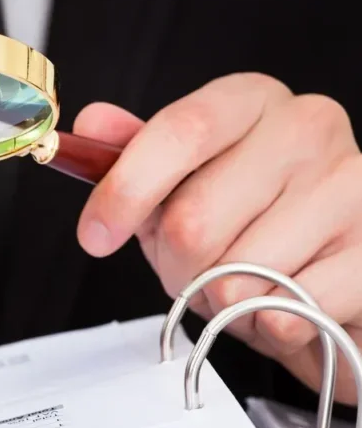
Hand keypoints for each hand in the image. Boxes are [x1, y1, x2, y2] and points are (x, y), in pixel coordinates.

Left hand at [73, 73, 361, 403]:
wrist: (338, 277)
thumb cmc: (254, 224)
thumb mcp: (183, 186)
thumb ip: (136, 156)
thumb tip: (91, 123)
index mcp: (252, 101)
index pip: (180, 131)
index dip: (127, 189)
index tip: (94, 235)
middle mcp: (309, 127)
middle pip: (195, 219)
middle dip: (176, 266)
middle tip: (194, 271)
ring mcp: (352, 185)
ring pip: (235, 274)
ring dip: (221, 300)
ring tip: (245, 285)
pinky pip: (283, 311)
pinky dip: (266, 326)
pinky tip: (284, 305)